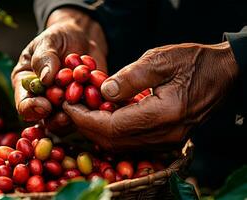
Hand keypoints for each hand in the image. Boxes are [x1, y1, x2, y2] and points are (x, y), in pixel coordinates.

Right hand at [11, 8, 106, 128]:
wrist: (82, 37)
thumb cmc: (59, 37)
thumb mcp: (49, 41)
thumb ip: (44, 57)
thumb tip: (46, 78)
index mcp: (27, 86)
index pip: (24, 104)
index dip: (32, 109)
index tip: (44, 105)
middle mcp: (43, 100)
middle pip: (45, 119)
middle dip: (55, 118)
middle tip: (66, 114)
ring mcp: (64, 106)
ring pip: (67, 122)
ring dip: (76, 117)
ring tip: (86, 106)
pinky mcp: (83, 106)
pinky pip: (88, 114)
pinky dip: (96, 110)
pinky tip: (104, 104)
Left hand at [63, 42, 238, 151]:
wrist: (223, 74)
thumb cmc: (193, 62)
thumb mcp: (160, 60)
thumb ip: (130, 78)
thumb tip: (103, 92)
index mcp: (164, 114)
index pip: (112, 127)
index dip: (85, 118)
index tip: (67, 104)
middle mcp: (165, 135)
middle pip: (113, 141)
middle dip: (86, 126)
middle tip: (70, 107)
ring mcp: (167, 141)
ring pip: (120, 145)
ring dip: (97, 130)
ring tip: (82, 110)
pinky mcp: (166, 139)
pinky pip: (131, 142)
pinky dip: (112, 132)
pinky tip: (104, 115)